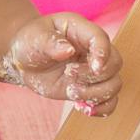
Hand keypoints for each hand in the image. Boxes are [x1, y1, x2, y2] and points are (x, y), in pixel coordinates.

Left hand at [0, 13, 121, 115]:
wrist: (25, 62)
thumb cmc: (30, 43)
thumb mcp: (35, 38)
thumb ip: (50, 43)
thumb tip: (68, 50)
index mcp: (81, 30)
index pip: (102, 39)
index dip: (103, 54)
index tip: (95, 68)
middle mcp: (92, 50)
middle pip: (115, 63)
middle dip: (94, 76)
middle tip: (69, 75)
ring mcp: (93, 70)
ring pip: (114, 84)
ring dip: (95, 94)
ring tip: (71, 93)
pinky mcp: (90, 88)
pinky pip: (109, 101)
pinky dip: (101, 108)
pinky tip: (83, 108)